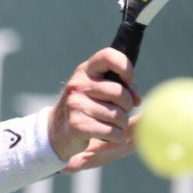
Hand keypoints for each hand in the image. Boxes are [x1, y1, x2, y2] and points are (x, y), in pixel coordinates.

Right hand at [48, 48, 140, 165]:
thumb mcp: (97, 90)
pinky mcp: (78, 125)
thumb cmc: (85, 106)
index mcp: (85, 70)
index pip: (108, 56)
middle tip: (122, 110)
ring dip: (122, 123)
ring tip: (114, 124)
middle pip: (119, 92)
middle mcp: (78, 85)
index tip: (129, 80)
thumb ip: (119, 87)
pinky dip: (117, 135)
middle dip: (127, 105)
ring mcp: (76, 105)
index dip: (125, 67)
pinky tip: (110, 134)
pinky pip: (112, 131)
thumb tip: (136, 99)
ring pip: (117, 115)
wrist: (56, 130)